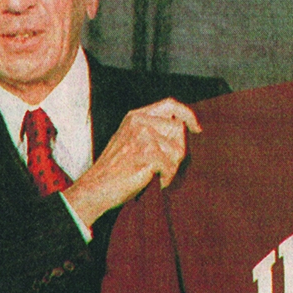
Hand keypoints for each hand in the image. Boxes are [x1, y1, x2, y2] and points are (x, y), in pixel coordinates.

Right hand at [63, 98, 201, 226]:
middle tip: (161, 165)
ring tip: (152, 173)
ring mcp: (144, 137)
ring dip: (170, 168)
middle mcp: (140, 122)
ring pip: (178, 151)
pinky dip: (166, 179)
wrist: (96, 187)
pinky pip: (171, 167)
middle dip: (177, 151)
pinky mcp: (148, 154)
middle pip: (179, 131)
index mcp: (136, 116)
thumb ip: (152, 128)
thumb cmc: (116, 167)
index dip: (187, 115)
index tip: (197, 128)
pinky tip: (152, 181)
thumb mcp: (130, 138)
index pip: (170, 105)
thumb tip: (184, 127)